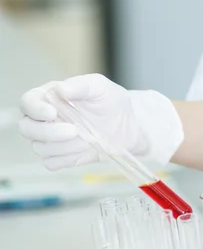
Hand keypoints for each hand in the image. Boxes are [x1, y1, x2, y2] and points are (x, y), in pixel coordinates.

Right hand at [19, 74, 182, 169]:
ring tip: (88, 138)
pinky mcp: (59, 156)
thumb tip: (60, 89)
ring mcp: (49, 139)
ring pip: (40, 148)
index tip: (52, 113)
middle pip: (27, 129)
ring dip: (66, 146)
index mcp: (49, 98)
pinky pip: (51, 163)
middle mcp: (43, 119)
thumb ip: (81, 85)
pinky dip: (68, 159)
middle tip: (75, 131)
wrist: (129, 126)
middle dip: (49, 132)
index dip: (35, 109)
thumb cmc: (112, 103)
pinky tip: (85, 150)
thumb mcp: (101, 87)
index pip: (27, 102)